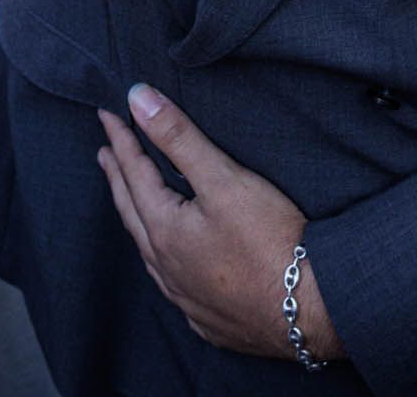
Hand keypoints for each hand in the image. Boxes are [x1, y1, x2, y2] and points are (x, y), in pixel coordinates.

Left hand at [98, 85, 340, 362]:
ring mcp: (187, 297)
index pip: (134, 173)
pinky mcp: (211, 318)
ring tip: (133, 203)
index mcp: (164, 229)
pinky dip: (165, 261)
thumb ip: (179, 138)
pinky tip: (175, 264)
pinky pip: (174, 285)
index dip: (122, 140)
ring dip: (138, 220)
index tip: (107, 116)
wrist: (310, 312)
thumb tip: (137, 98)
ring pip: (150, 252)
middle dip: (119, 178)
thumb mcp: (224, 179)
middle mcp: (166, 267)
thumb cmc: (270, 242)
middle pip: (132, 212)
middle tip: (106, 155)